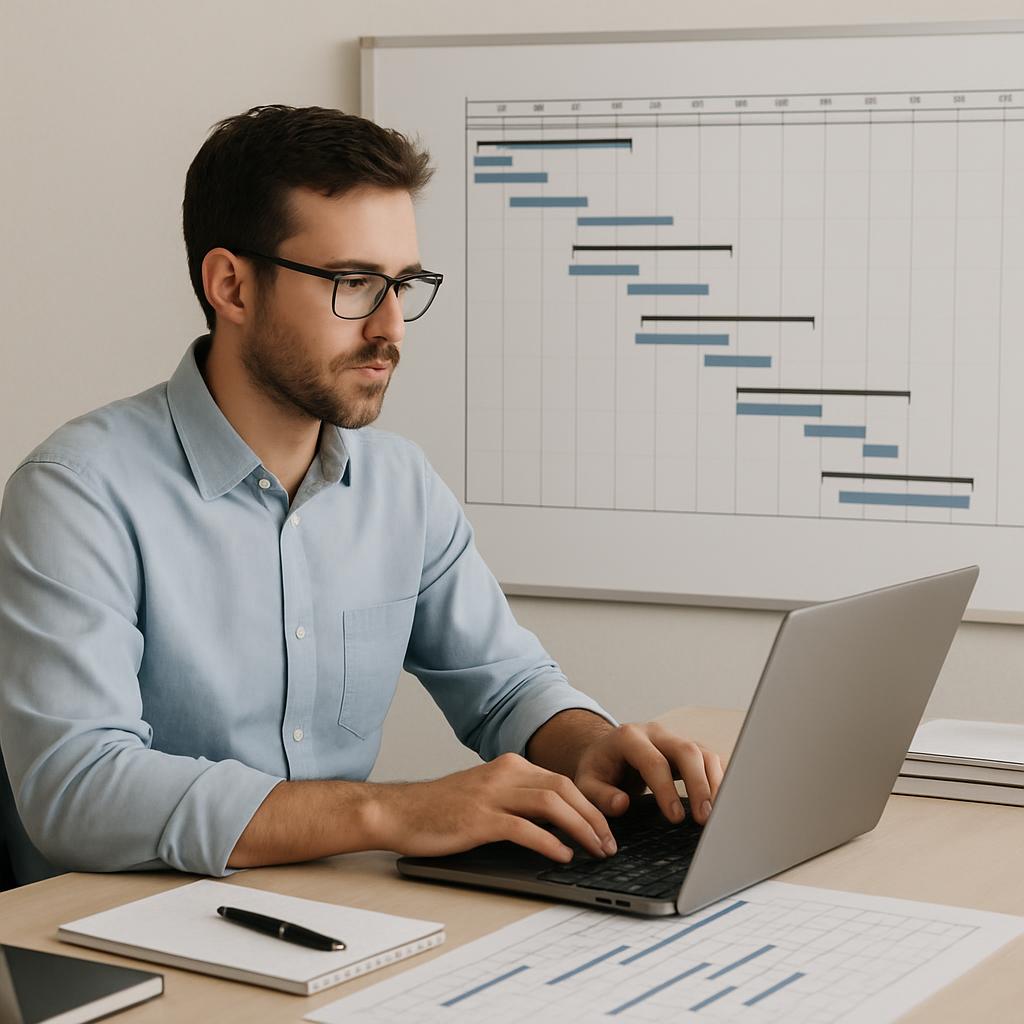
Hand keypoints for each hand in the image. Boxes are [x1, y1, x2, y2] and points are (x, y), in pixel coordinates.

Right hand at [372, 753, 616, 862]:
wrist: (399, 812)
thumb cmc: (441, 810)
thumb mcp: (486, 794)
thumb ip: (517, 799)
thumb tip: (557, 822)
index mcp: (510, 766)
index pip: (562, 781)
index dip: (589, 804)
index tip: (605, 828)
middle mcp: (504, 774)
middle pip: (564, 789)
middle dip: (593, 817)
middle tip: (609, 843)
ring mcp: (491, 794)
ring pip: (551, 804)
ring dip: (581, 828)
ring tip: (596, 850)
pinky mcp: (479, 818)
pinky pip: (524, 828)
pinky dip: (549, 842)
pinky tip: (563, 855)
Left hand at [572, 721, 723, 825]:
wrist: (606, 752)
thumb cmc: (598, 770)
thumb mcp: (586, 783)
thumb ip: (599, 795)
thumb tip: (622, 804)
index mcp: (628, 737)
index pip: (654, 761)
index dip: (666, 789)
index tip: (676, 817)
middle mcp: (655, 733)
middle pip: (686, 751)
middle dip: (699, 785)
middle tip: (704, 817)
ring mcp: (674, 739)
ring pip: (703, 753)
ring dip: (714, 784)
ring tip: (718, 815)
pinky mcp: (687, 750)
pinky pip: (710, 760)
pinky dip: (719, 780)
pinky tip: (723, 804)